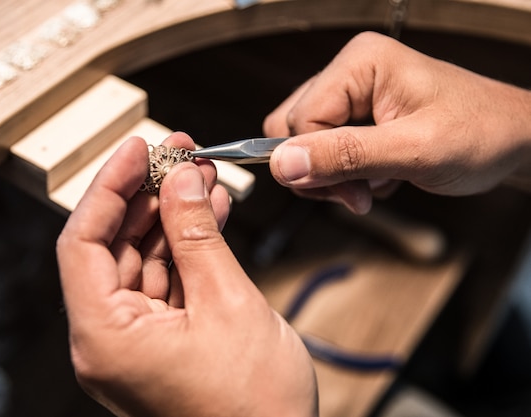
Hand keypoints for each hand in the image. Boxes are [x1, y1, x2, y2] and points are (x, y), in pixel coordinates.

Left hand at [56, 132, 317, 416]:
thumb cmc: (255, 409)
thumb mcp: (227, 303)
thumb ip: (198, 235)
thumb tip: (180, 180)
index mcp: (106, 338)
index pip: (82, 242)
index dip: (108, 188)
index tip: (137, 150)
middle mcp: (111, 341)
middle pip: (113, 247)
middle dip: (147, 196)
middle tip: (178, 156)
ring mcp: (138, 341)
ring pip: (144, 259)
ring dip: (173, 217)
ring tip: (200, 178)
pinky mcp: (165, 340)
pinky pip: (167, 280)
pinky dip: (187, 246)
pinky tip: (208, 214)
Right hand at [264, 31, 530, 213]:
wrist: (514, 139)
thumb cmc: (482, 132)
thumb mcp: (413, 150)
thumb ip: (345, 156)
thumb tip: (284, 164)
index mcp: (360, 63)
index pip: (299, 120)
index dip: (316, 164)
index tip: (351, 192)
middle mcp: (349, 73)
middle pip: (292, 130)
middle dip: (323, 171)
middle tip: (361, 190)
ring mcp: (352, 95)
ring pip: (304, 144)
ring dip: (335, 176)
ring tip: (378, 179)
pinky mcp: (356, 117)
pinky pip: (324, 151)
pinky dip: (346, 175)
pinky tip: (380, 175)